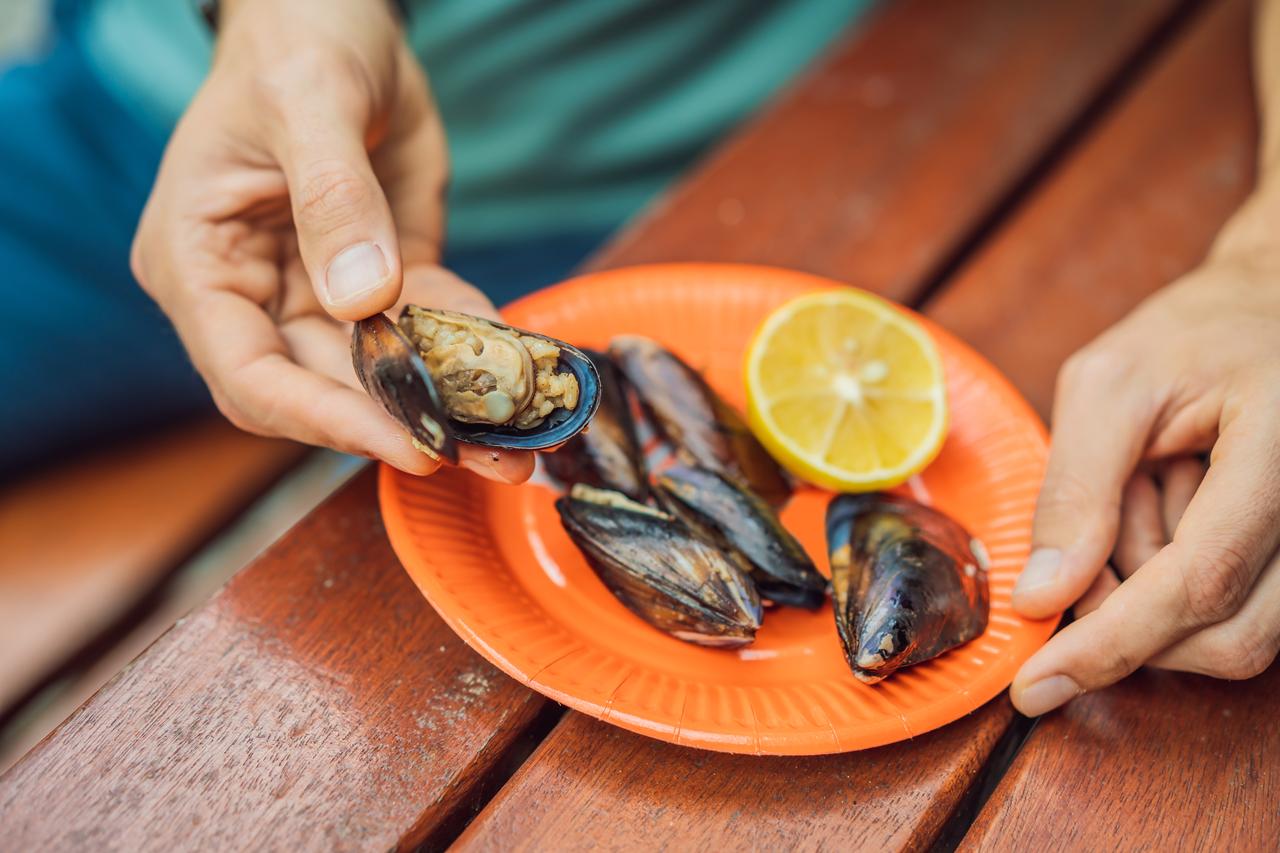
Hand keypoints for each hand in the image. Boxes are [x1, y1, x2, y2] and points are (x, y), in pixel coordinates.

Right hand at [130, 0, 532, 483]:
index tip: (406, 441)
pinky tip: (521, 368)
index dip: (324, 419)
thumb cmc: (297, 42)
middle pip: (321, 390)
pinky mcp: (378, 279)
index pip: (249, 374)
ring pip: (378, 376)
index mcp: (200, 262)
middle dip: (404, 426)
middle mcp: (253, 293)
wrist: (338, 14)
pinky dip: (469, 351)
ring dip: (448, 406)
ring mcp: (317, 291)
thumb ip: (333, 199)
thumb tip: (361, 299)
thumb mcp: (310, 103)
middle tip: (491, 456)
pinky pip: (423, 330)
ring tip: (521, 441)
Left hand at [1009, 219, 1279, 714]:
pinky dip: (1181, 584)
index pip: (1199, 582)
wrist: (1275, 311)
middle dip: (1130, 614)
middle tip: (1096, 526)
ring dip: (1155, 595)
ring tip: (1145, 494)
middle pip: (1226, 634)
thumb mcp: (1110, 384)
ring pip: (1237, 636)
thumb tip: (1041, 597)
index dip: (1110, 644)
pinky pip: (1248, 611)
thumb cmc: (1196, 333)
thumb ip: (1074, 489)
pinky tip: (1172, 511)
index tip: (1033, 686)